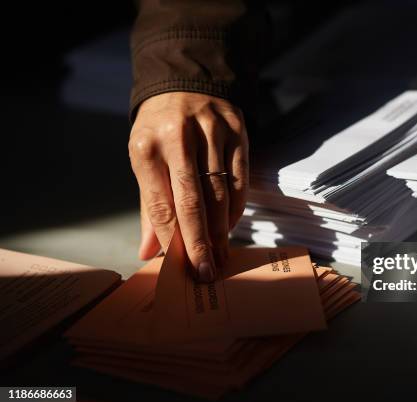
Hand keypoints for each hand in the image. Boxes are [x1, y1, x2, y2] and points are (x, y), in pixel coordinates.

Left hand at [129, 92, 248, 281]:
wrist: (185, 82)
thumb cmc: (160, 130)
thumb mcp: (144, 158)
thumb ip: (149, 206)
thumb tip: (149, 252)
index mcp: (146, 147)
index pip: (160, 204)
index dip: (173, 240)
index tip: (182, 268)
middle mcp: (178, 138)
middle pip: (192, 202)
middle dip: (200, 243)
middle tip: (206, 273)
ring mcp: (211, 132)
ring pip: (219, 193)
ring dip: (221, 231)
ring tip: (220, 256)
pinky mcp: (237, 131)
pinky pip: (239, 178)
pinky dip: (235, 207)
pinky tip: (229, 226)